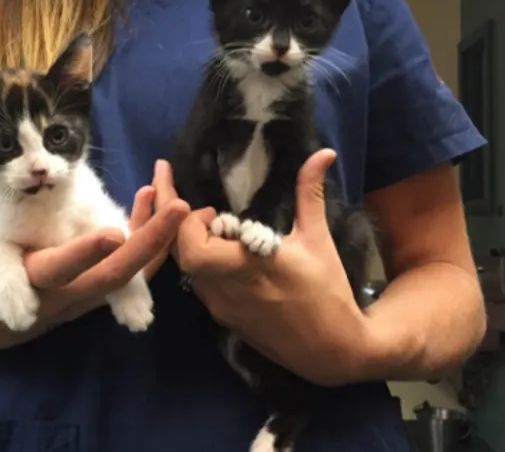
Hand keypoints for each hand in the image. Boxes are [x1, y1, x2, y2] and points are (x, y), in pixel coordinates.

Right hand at [0, 153, 188, 347]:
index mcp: (33, 278)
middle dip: (149, 242)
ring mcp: (90, 296)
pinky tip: (155, 204)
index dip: (85, 253)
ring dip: (159, 240)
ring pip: (134, 275)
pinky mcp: (102, 291)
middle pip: (116, 275)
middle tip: (178, 207)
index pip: (61, 269)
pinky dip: (149, 240)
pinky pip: (135, 271)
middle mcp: (69, 293)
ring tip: (177, 201)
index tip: (112, 234)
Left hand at [152, 152, 373, 385]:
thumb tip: (323, 152)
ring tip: (187, 212)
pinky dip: (195, 258)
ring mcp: (220, 307)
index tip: (211, 208)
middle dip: (171, 222)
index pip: (193, 250)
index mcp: (246, 269)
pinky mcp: (223, 318)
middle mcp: (224, 290)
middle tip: (174, 191)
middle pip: (177, 257)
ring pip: (182, 270)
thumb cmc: (327, 293)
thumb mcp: (319, 240)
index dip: (190, 223)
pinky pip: (197, 283)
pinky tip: (208, 242)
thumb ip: (309, 194)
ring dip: (182, 239)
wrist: (332, 352)